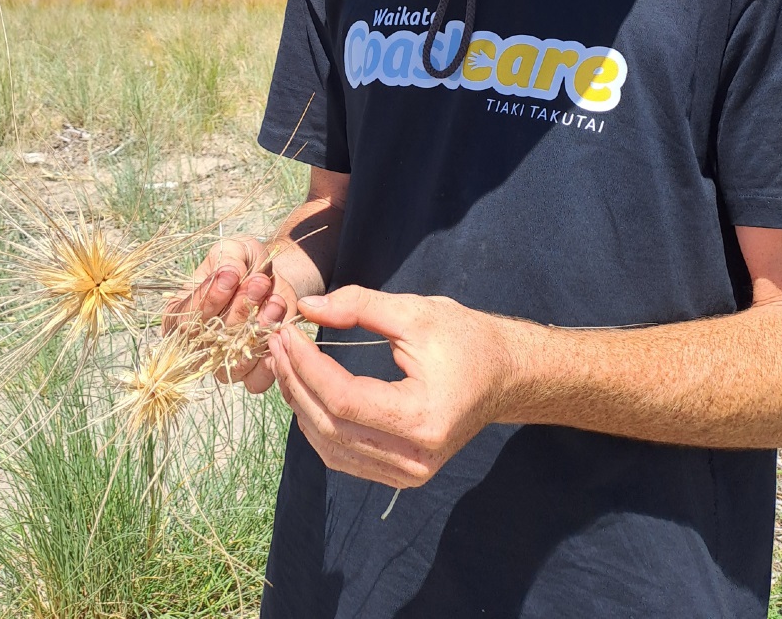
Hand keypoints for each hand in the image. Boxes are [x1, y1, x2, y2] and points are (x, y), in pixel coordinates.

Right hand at [161, 236, 298, 392]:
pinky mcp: (250, 375)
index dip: (207, 299)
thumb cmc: (245, 263)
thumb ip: (228, 258)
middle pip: (210, 340)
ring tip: (275, 301)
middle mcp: (198, 344)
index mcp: (181, 314)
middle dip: (238, 309)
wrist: (275, 276)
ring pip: (234, 361)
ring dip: (257, 330)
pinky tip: (281, 328)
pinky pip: (256, 380)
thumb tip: (228, 272)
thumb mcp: (234, 249)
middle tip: (259, 282)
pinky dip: (270, 355)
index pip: (183, 318)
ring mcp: (223, 362)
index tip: (230, 275)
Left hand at [267, 285, 521, 488]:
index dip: (307, 366)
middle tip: (277, 345)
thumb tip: (307, 306)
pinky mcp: (400, 475)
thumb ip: (359, 305)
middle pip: (332, 427)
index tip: (287, 333)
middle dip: (296, 384)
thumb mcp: (415, 311)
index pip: (344, 399)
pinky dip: (318, 425)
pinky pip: (345, 456)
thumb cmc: (466, 339)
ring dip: (301, 406)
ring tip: (285, 365)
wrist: (504, 375)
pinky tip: (306, 391)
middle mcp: (415, 458)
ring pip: (331, 447)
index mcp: (423, 419)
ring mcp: (408, 474)